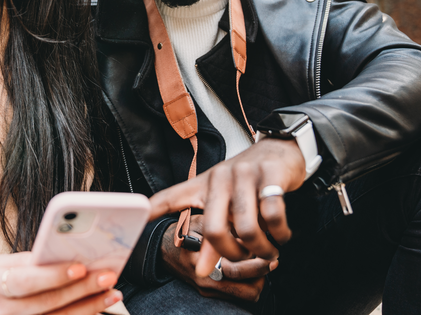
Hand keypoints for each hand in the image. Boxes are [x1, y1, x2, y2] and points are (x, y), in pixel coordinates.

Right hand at [0, 252, 121, 314]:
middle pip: (47, 303)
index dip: (54, 275)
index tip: (81, 267)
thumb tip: (67, 250)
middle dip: (81, 290)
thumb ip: (28, 261)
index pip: (26, 281)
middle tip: (108, 276)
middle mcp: (0, 313)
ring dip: (89, 307)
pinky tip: (96, 308)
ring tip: (111, 293)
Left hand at [150, 139, 306, 276]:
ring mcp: (246, 174)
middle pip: (214, 229)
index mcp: (203, 184)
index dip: (153, 209)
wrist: (280, 149)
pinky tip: (281, 235)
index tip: (139, 219)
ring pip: (247, 227)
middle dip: (231, 254)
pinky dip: (279, 233)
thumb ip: (210, 237)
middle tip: (245, 257)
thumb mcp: (225, 202)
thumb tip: (201, 271)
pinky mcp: (271, 175)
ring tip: (268, 250)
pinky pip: (273, 214)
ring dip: (261, 248)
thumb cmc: (247, 181)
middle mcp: (220, 177)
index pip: (172, 197)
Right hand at [159, 215, 277, 302]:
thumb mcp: (200, 221)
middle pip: (248, 289)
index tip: (269, 253)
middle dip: (263, 274)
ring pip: (247, 294)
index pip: (238, 271)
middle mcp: (207, 280)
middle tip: (272, 259)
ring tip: (259, 262)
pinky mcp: (210, 293)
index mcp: (203, 262)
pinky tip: (247, 266)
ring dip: (257, 280)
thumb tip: (249, 231)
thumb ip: (221, 226)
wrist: (163, 248)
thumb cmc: (183, 231)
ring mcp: (208, 289)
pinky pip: (238, 294)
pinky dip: (248, 282)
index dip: (258, 264)